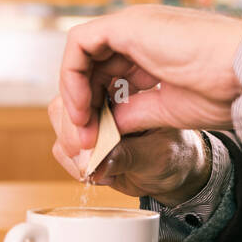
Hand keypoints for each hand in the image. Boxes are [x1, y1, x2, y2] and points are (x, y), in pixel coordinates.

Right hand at [48, 92, 211, 204]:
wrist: (181, 171)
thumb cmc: (179, 153)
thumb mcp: (160, 154)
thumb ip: (130, 156)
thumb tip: (98, 162)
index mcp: (131, 77)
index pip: (87, 69)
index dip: (77, 92)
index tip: (84, 123)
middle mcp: (108, 90)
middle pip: (67, 95)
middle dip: (74, 128)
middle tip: (90, 153)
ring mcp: (94, 112)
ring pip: (61, 118)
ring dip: (73, 148)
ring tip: (101, 166)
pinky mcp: (85, 134)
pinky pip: (63, 144)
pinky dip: (75, 162)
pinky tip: (101, 172)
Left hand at [56, 4, 241, 150]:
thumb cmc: (225, 88)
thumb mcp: (169, 107)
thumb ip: (136, 111)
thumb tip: (107, 124)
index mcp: (155, 49)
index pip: (112, 73)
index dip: (99, 105)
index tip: (97, 138)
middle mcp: (141, 32)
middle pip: (93, 63)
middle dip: (82, 102)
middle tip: (83, 138)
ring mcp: (133, 24)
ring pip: (82, 53)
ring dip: (74, 92)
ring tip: (81, 128)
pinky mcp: (127, 24)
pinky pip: (80, 44)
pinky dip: (73, 76)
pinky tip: (82, 108)